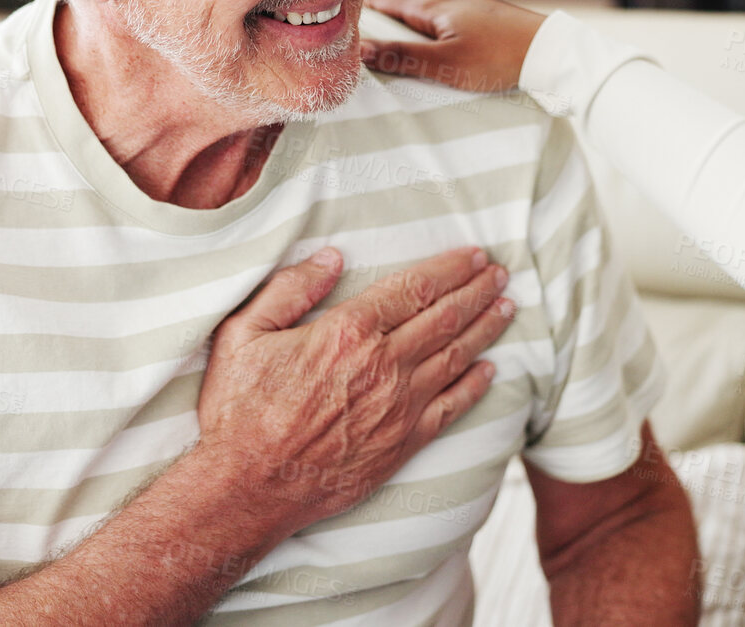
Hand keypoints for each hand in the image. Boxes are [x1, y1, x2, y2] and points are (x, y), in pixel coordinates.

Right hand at [196, 246, 516, 524]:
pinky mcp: (404, 443)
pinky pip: (453, 407)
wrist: (248, 488)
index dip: (450, 268)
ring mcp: (399, 407)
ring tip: (505, 307)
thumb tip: (332, 257)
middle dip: (478, 291)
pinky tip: (490, 369)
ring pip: (456, 356)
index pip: (414, 288)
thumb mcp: (243, 334)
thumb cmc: (239, 411)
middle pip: (445, 318)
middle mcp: (384, 366)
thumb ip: (289, 289)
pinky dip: (476, 384)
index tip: (473, 255)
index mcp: (348, 332)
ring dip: (485, 328)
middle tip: (501, 274)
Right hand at [360, 0, 547, 93]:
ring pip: (432, 9)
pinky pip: (452, 16)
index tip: (345, 16)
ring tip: (401, 40)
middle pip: (408, 2)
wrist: (551, 51)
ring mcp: (472, 5)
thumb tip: (360, 49)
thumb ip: (402, 57)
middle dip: (387, 15)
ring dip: (414, 22)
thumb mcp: (444, 65)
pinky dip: (437, 26)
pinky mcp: (489, 16)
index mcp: (434, 6)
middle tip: (366, 32)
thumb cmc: (498, 59)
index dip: (365, 6)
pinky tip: (443, 40)